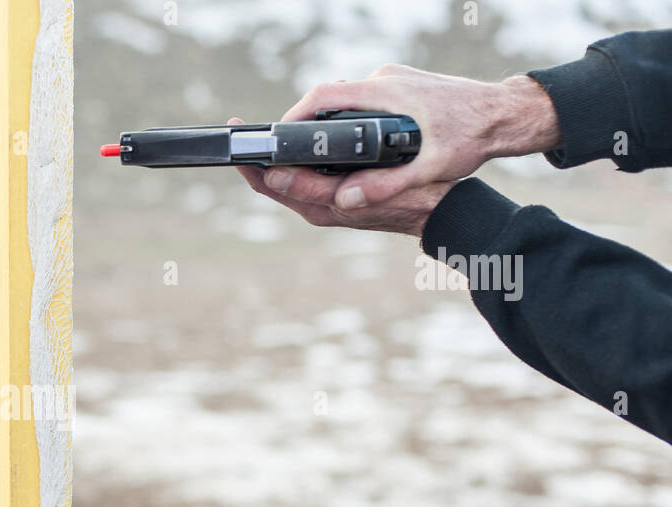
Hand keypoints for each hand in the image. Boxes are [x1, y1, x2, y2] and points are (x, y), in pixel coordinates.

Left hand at [228, 117, 454, 236]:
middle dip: (258, 155)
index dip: (251, 163)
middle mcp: (316, 206)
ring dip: (277, 153)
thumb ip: (320, 186)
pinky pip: (306, 173)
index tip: (239, 139)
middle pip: (273, 180)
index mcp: (318, 207)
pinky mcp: (335, 192)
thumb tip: (276, 176)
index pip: (271, 184)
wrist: (435, 210)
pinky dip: (299, 154)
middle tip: (242, 128)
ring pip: (289, 175)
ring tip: (264, 129)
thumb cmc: (406, 199)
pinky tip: (299, 135)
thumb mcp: (363, 188)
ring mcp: (324, 201)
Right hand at [268, 66, 560, 208]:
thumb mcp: (428, 168)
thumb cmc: (472, 135)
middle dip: (306, 128)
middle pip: (328, 100)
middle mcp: (383, 80)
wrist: (505, 113)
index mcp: (383, 92)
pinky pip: (363, 103)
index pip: (321, 96)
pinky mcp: (401, 87)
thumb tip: (344, 200)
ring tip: (322, 158)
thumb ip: (384, 186)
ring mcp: (392, 81)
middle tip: (291, 157)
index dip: (293, 118)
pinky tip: (357, 148)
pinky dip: (351, 124)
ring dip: (330, 128)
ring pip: (346, 103)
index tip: (276, 140)